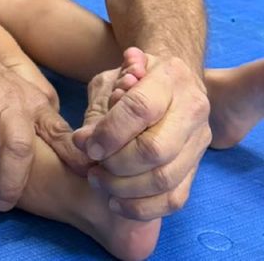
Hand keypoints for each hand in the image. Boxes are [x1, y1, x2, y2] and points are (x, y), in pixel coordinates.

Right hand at [0, 33, 88, 210]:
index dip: (73, 156)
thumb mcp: (18, 93)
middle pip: (17, 150)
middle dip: (9, 185)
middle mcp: (7, 100)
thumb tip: (75, 159)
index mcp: (29, 102)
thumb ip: (40, 122)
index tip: (88, 176)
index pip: (57, 132)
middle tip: (0, 205)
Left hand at [73, 50, 210, 219]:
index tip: (87, 146)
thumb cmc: (135, 76)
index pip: (140, 109)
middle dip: (116, 164)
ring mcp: (199, 141)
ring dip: (125, 189)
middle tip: (92, 168)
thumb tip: (84, 140)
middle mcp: (192, 110)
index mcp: (169, 78)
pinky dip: (143, 207)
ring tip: (99, 183)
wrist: (175, 78)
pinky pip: (175, 198)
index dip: (110, 132)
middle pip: (155, 150)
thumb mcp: (113, 77)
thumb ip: (100, 106)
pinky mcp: (198, 166)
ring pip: (165, 179)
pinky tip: (117, 203)